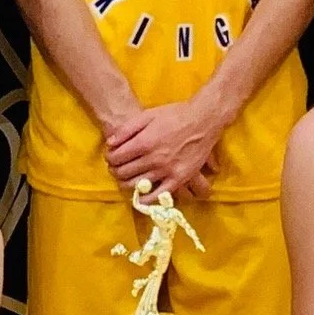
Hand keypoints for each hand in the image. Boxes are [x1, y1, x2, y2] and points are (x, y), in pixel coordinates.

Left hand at [104, 92, 231, 197]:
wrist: (203, 120)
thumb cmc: (175, 114)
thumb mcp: (148, 115)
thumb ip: (127, 129)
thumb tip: (109, 144)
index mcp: (144, 142)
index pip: (116, 157)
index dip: (109, 158)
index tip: (110, 157)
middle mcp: (154, 159)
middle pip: (124, 172)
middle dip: (115, 171)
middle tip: (115, 168)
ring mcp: (167, 170)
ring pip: (138, 184)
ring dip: (126, 184)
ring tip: (125, 179)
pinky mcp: (179, 178)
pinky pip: (159, 195)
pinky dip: (147, 199)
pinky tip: (141, 197)